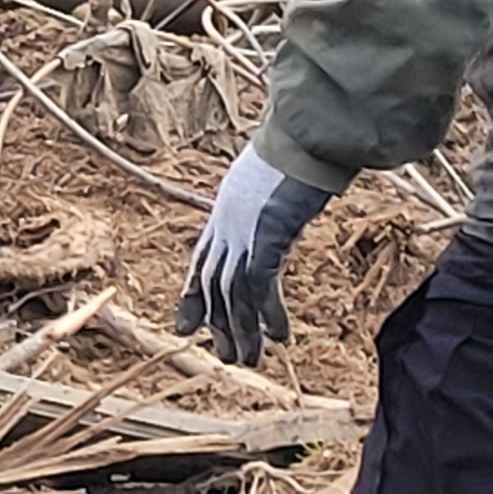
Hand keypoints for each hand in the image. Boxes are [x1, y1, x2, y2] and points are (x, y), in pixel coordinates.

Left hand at [176, 147, 332, 366]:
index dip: (194, 295)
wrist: (305, 133)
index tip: (187, 325)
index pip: (202, 260)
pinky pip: (261, 287)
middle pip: (214, 284)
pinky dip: (269, 315)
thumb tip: (276, 204)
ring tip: (250, 359)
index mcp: (224, 209)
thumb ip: (265, 197)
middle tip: (227, 356)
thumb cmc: (298, 146)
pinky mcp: (267, 238)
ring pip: (233, 294)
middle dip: (218, 324)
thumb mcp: (270, 173)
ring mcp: (244, 232)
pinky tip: (280, 335)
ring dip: (242, 331)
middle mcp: (226, 224)